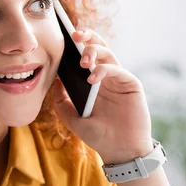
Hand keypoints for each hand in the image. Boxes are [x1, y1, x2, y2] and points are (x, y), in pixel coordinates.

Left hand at [52, 29, 152, 164]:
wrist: (118, 151)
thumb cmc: (97, 134)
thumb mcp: (70, 117)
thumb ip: (60, 99)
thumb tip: (54, 80)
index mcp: (91, 80)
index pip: (84, 54)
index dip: (76, 43)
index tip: (64, 34)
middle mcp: (105, 76)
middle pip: (98, 47)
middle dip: (87, 37)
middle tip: (75, 35)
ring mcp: (118, 79)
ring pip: (108, 54)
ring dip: (94, 52)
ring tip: (83, 62)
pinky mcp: (131, 85)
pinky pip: (117, 70)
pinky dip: (104, 70)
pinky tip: (93, 78)